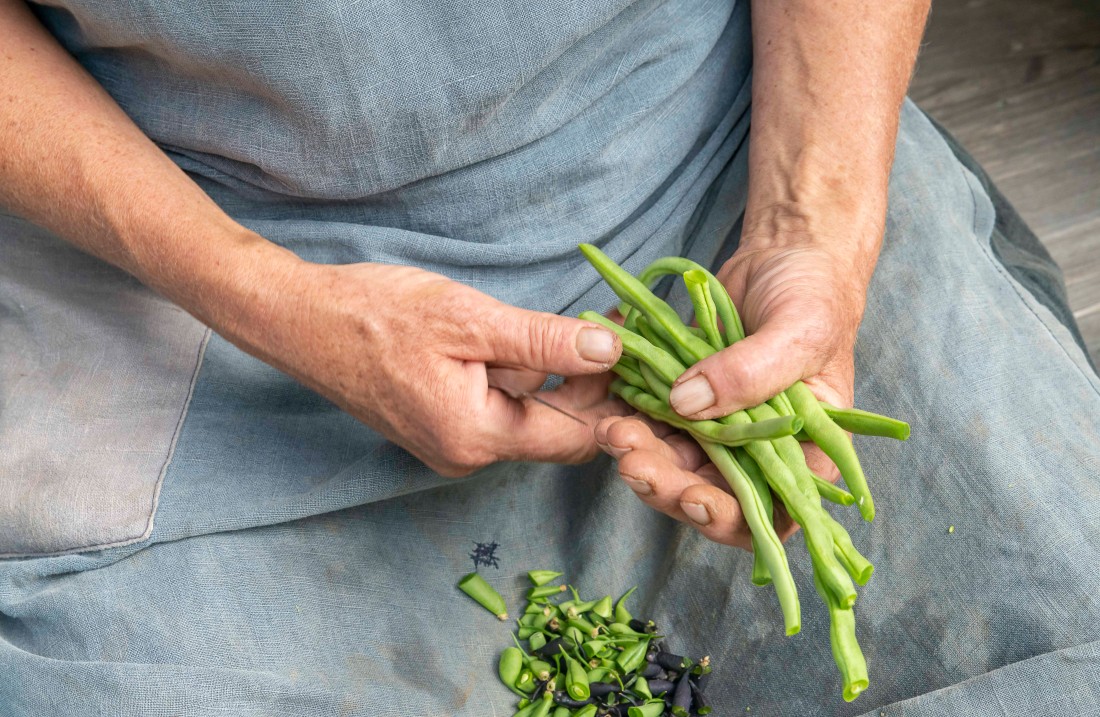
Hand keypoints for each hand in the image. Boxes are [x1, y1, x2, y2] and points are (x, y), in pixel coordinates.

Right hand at [218, 251, 626, 476]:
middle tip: (616, 327)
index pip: (575, 437)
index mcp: (476, 437)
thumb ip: (544, 340)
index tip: (638, 350)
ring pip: (529, 417)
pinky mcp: (440, 427)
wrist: (301, 322)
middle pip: (556, 430)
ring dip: (558, 376)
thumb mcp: (469, 319)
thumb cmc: (376, 314)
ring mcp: (451, 445)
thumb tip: (611, 350)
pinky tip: (533, 339)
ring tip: (586, 325)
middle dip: (590, 384)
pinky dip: (524, 377)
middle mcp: (466, 455)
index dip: (613, 398)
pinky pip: (501, 409)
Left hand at [596, 228, 877, 545]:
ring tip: (613, 432)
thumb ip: (752, 371)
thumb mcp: (800, 330)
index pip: (773, 512)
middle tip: (632, 461)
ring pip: (679, 465)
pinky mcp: (690, 403)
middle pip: (713, 494)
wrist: (786, 255)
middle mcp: (764, 451)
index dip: (730, 517)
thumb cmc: (814, 294)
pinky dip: (635, 425)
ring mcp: (724, 429)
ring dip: (644, 458)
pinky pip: (659, 426)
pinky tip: (611, 412)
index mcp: (807, 451)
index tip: (691, 497)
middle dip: (669, 486)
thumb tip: (687, 405)